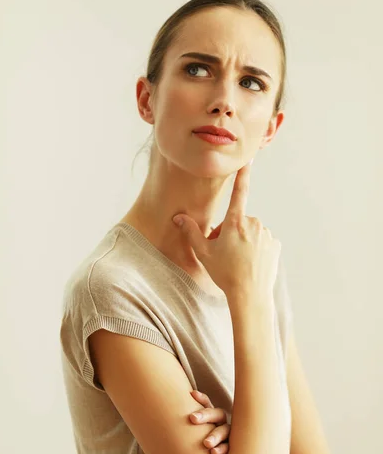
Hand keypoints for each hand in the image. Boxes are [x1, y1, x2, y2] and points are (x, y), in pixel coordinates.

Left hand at [145, 390, 230, 453]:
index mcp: (209, 425)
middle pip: (217, 414)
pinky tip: (215, 453)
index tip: (192, 393)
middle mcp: (221, 429)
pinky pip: (232, 447)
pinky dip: (224, 448)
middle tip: (192, 419)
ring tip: (206, 444)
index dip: (201, 399)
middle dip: (205, 414)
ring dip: (215, 434)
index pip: (206, 406)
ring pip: (226, 430)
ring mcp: (231, 441)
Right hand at [172, 161, 280, 297]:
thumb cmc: (225, 273)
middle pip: (237, 221)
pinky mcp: (275, 245)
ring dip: (243, 241)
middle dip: (230, 232)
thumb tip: (178, 217)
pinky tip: (250, 263)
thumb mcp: (204, 253)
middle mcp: (253, 224)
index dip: (243, 174)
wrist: (250, 295)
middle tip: (223, 253)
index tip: (249, 158)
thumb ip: (191, 232)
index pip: (239, 192)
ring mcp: (266, 234)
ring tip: (237, 261)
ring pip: (250, 232)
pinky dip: (256, 249)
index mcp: (235, 222)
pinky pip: (262, 242)